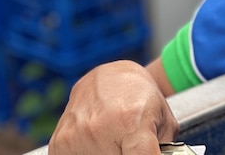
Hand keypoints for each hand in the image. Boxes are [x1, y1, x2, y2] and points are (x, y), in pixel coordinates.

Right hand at [49, 60, 178, 154]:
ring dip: (109, 154)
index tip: (150, 153)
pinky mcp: (59, 143)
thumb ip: (165, 147)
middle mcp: (100, 129)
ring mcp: (76, 136)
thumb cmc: (141, 99)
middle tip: (130, 144)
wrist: (109, 77)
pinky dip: (90, 154)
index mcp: (132, 122)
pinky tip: (98, 141)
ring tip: (114, 140)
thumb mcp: (164, 120)